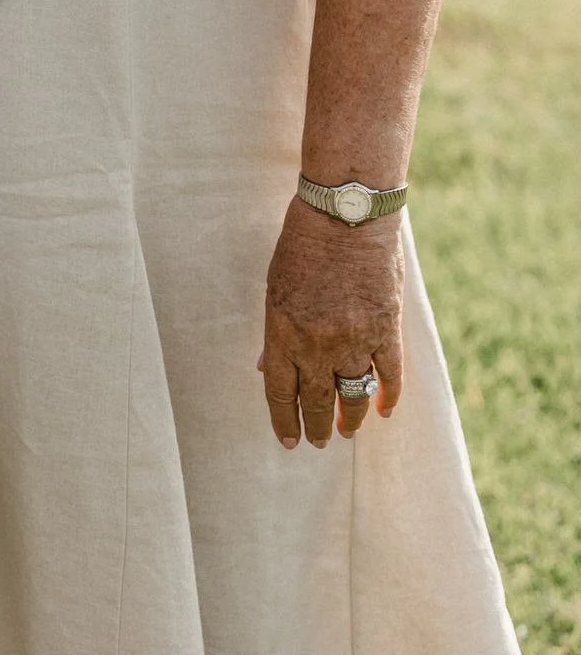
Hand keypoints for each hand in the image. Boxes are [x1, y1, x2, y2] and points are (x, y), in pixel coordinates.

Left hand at [259, 197, 403, 446]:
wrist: (346, 212)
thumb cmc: (303, 242)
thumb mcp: (276, 285)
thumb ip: (275, 331)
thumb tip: (264, 367)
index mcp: (283, 331)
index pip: (280, 391)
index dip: (283, 419)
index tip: (288, 440)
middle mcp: (317, 344)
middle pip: (316, 401)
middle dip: (316, 427)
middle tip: (318, 442)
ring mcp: (355, 340)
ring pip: (354, 396)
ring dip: (351, 418)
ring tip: (348, 430)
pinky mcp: (387, 330)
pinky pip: (390, 377)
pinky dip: (389, 398)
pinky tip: (385, 411)